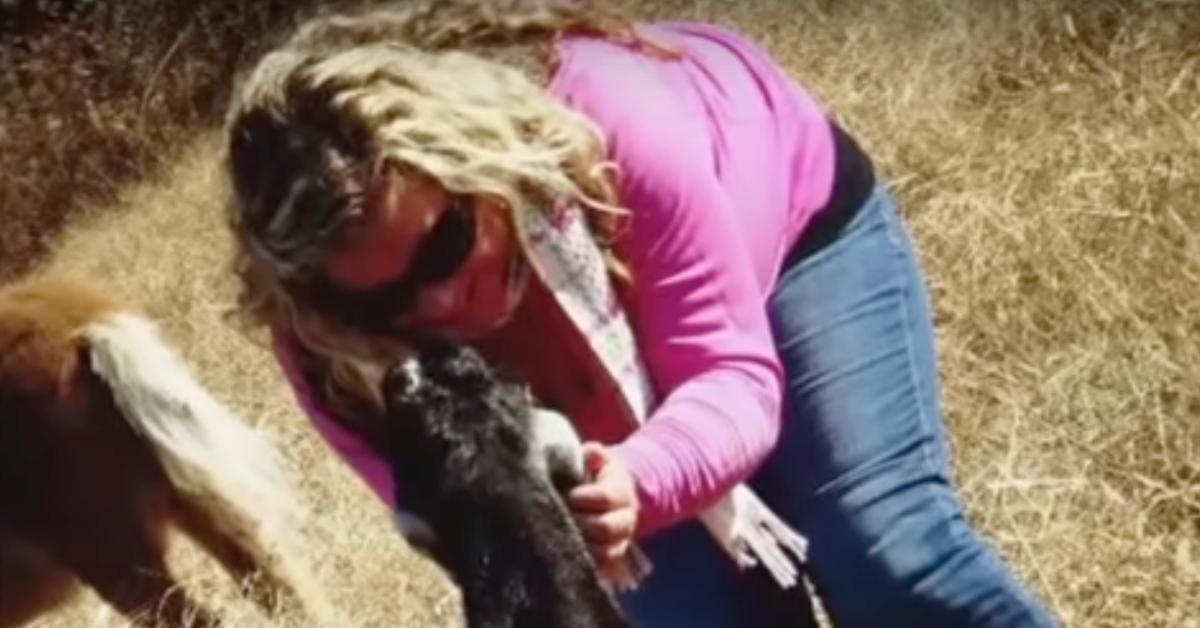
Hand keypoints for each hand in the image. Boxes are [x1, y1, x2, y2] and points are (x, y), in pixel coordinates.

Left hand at [568, 442, 639, 581]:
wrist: (610, 499)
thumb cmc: (595, 476)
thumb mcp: (596, 460)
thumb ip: (594, 454)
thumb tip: (589, 452)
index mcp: (622, 493)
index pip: (606, 497)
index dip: (583, 497)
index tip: (567, 495)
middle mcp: (626, 521)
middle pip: (605, 528)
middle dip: (578, 522)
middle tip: (555, 516)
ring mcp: (619, 544)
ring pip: (603, 552)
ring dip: (578, 545)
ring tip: (555, 536)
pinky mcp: (609, 561)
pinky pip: (599, 570)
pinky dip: (581, 564)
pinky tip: (561, 555)